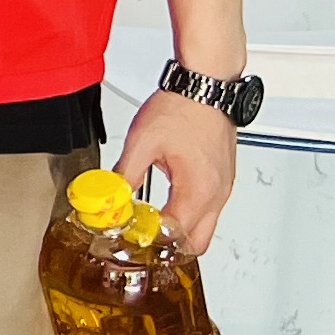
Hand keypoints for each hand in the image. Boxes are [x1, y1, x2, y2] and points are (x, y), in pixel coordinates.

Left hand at [114, 84, 238, 257]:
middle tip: (140, 237)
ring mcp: (222, 189)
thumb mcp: (142, 143)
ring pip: (203, 229)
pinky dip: (186, 216)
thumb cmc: (182, 108)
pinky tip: (163, 205)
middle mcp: (216, 195)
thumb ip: (126, 174)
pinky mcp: (221, 180)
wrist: (206, 87)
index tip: (127, 238)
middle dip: (168, 247)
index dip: (148, 241)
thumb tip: (112, 196)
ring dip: (177, 232)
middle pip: (196, 244)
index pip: (174, 236)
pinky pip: (207, 211)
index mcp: (197, 190)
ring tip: (147, 221)